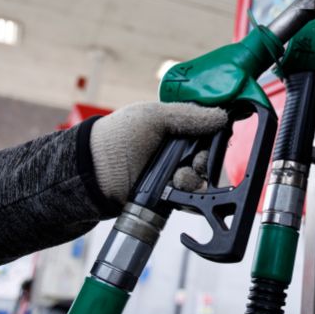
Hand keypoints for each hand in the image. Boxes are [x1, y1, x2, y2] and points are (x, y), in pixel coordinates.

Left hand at [90, 102, 227, 201]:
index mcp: (174, 129)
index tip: (214, 138)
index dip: (214, 136)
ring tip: (178, 177)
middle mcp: (175, 152)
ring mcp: (171, 175)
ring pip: (201, 179)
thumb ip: (189, 115)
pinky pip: (190, 198)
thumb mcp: (154, 116)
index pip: (207, 132)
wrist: (92, 173)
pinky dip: (188, 194)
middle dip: (205, 160)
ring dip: (195, 178)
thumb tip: (222, 116)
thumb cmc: (117, 138)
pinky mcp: (167, 197)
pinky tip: (174, 188)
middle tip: (194, 161)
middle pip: (207, 157)